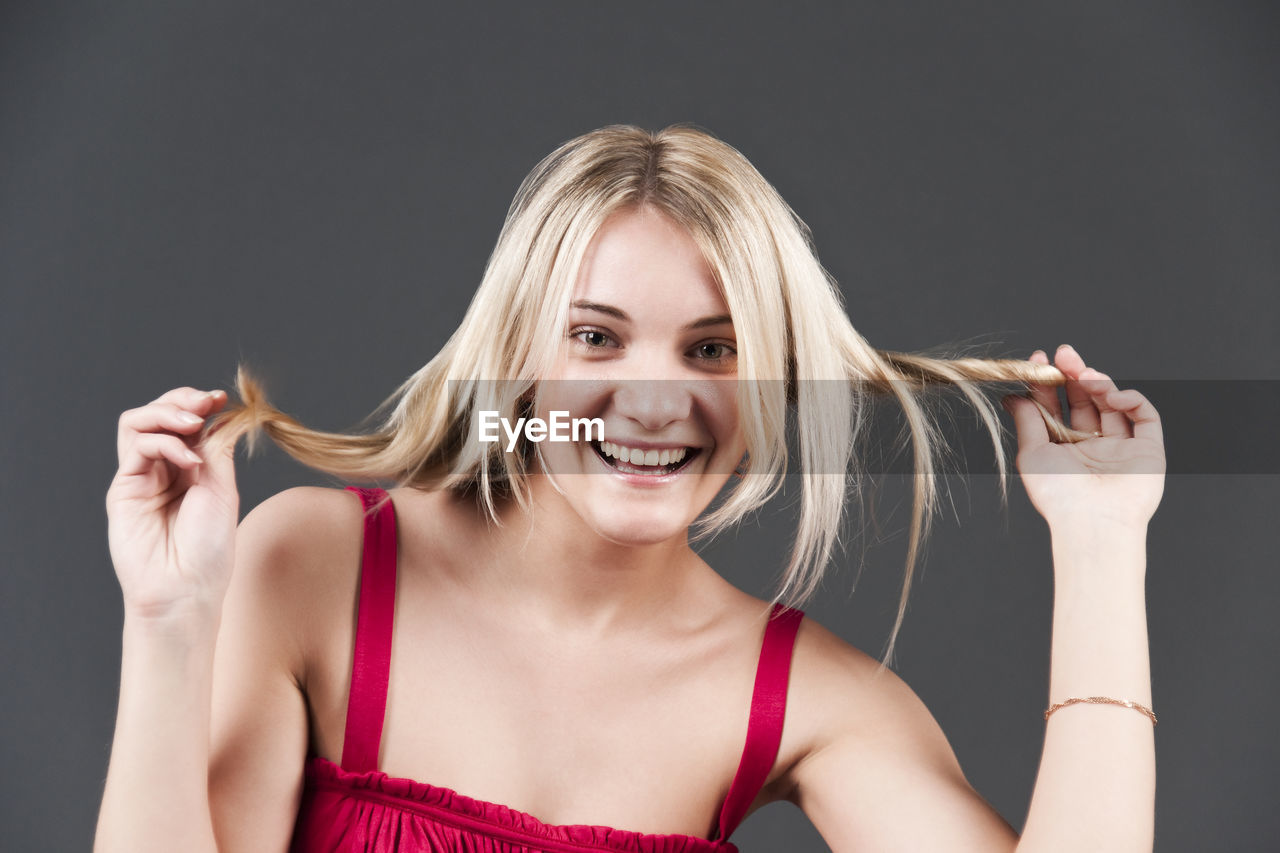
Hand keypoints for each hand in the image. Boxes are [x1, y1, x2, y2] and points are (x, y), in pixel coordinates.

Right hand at [105, 387, 239, 622]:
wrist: (186, 588)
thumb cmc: (209, 548)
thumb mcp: (223, 490)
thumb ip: (216, 450)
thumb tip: (219, 414)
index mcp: (191, 467)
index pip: (187, 421)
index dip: (200, 403)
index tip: (221, 398)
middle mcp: (163, 467)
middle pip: (158, 413)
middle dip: (182, 399)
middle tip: (205, 402)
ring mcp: (140, 476)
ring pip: (137, 422)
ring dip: (166, 412)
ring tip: (192, 423)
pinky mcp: (123, 488)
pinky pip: (136, 447)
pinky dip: (164, 442)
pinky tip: (188, 459)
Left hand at [1001, 345, 1164, 530]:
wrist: (1091, 521)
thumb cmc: (1058, 494)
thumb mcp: (1033, 452)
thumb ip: (1027, 420)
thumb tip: (1013, 395)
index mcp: (1065, 448)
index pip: (1058, 407)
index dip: (1049, 383)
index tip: (1038, 360)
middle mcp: (1093, 447)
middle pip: (1086, 400)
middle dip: (1074, 373)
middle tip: (1064, 353)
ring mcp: (1121, 448)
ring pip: (1114, 404)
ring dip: (1100, 383)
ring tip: (1086, 375)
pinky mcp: (1148, 450)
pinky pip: (1145, 416)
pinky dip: (1132, 399)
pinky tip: (1113, 395)